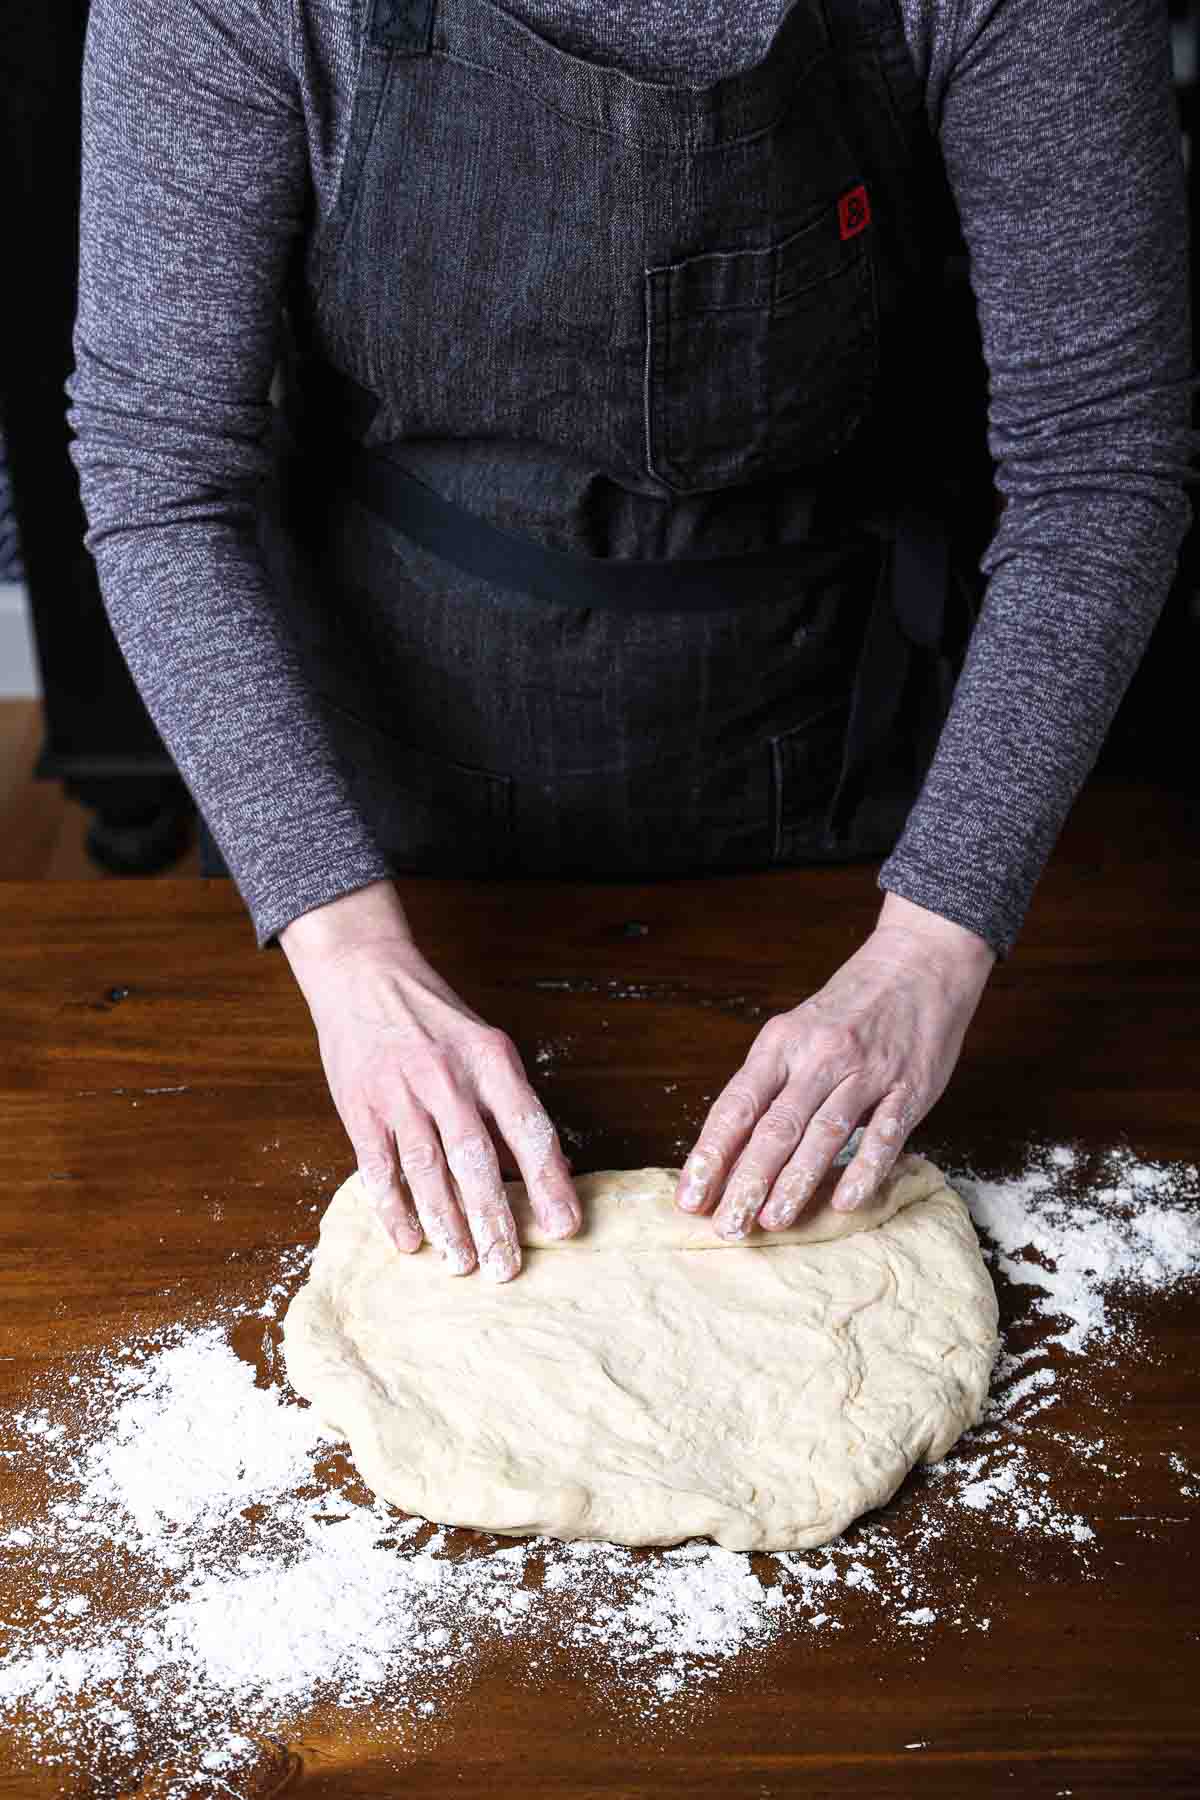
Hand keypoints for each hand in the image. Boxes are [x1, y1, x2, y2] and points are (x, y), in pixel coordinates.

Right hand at [281, 881, 579, 1280]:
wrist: (363, 976)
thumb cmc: (435, 1020)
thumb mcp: (484, 1047)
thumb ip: (509, 1107)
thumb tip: (548, 1170)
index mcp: (489, 1060)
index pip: (527, 1128)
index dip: (548, 1181)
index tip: (565, 1227)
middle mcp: (446, 1077)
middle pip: (475, 1160)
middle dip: (494, 1219)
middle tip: (507, 1268)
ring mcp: (399, 1094)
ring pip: (427, 1171)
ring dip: (447, 1225)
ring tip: (463, 1264)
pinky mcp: (359, 1108)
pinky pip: (379, 1169)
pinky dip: (394, 1210)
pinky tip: (410, 1242)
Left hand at [673, 892, 995, 1234]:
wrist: (917, 964)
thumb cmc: (848, 1007)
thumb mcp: (795, 1031)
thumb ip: (769, 1083)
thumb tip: (731, 1147)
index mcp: (781, 1043)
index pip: (736, 1105)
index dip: (711, 1154)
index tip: (690, 1197)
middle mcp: (819, 1056)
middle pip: (775, 1127)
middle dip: (747, 1181)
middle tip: (728, 1226)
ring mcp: (866, 1072)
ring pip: (824, 1133)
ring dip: (796, 1182)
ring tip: (773, 1221)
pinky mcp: (909, 1087)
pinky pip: (884, 1134)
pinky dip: (863, 1170)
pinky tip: (844, 1201)